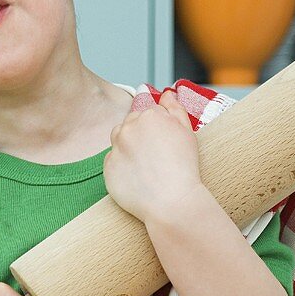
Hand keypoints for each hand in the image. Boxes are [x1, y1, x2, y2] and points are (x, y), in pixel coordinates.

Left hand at [104, 89, 205, 225]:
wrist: (172, 201)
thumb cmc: (184, 167)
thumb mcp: (187, 131)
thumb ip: (175, 108)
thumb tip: (166, 93)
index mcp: (149, 115)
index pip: (147, 114)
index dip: (157, 129)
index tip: (163, 144)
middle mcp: (129, 127)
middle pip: (130, 124)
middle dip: (140, 135)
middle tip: (155, 156)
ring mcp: (116, 147)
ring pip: (118, 140)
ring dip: (128, 147)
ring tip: (145, 165)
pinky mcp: (107, 167)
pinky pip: (113, 162)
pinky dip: (122, 167)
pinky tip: (137, 177)